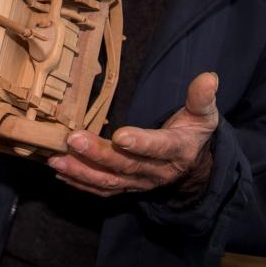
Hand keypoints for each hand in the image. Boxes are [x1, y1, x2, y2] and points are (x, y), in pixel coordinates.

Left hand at [48, 72, 218, 196]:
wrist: (192, 164)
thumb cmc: (193, 132)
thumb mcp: (203, 114)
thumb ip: (201, 98)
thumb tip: (209, 77)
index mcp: (177, 151)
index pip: (158, 147)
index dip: (140, 143)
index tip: (120, 136)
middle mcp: (157, 172)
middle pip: (125, 165)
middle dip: (98, 154)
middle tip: (73, 139)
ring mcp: (139, 183)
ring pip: (109, 181)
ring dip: (81, 172)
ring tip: (57, 160)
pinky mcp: (126, 187)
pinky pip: (102, 189)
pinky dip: (80, 183)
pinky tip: (60, 172)